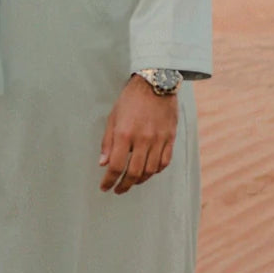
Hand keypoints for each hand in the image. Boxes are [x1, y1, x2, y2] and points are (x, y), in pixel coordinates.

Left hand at [99, 75, 178, 192]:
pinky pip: (164, 162)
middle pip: (134, 173)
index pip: (116, 166)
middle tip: (118, 189)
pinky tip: (149, 171)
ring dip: (140, 180)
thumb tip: (103, 163)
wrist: (155, 83)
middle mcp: (143, 140)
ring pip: (150, 170)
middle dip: (124, 185)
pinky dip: (156, 171)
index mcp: (125, 134)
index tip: (105, 187)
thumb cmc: (131, 99)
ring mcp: (158, 140)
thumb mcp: (113, 118)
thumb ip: (108, 142)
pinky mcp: (170, 138)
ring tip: (132, 181)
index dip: (109, 180)